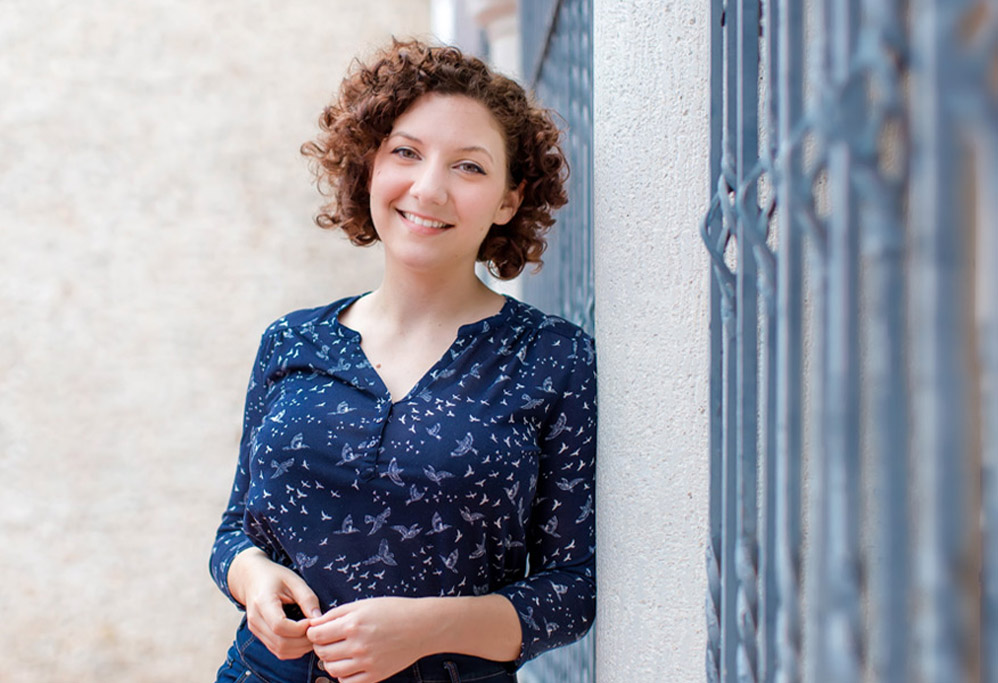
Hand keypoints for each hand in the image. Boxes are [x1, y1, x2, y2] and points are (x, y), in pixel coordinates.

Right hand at [228, 548, 321, 659]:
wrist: (252, 578)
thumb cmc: (274, 576)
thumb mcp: (294, 580)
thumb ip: (307, 599)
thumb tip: (319, 619)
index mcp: (262, 602)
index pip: (279, 626)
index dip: (300, 628)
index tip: (313, 621)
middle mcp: (255, 620)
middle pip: (280, 643)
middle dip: (303, 641)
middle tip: (318, 631)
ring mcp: (255, 630)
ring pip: (279, 651)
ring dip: (300, 648)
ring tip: (312, 634)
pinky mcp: (260, 636)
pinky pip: (277, 650)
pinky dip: (293, 649)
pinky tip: (303, 638)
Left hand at [306, 597, 430, 682]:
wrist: (422, 626)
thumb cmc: (394, 611)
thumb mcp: (363, 604)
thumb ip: (335, 614)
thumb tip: (314, 624)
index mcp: (352, 624)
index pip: (316, 635)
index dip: (313, 632)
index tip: (318, 630)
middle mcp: (357, 645)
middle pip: (322, 653)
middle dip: (321, 646)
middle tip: (329, 640)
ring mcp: (367, 662)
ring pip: (332, 670)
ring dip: (331, 661)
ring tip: (340, 652)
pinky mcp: (375, 675)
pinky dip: (344, 676)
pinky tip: (350, 664)